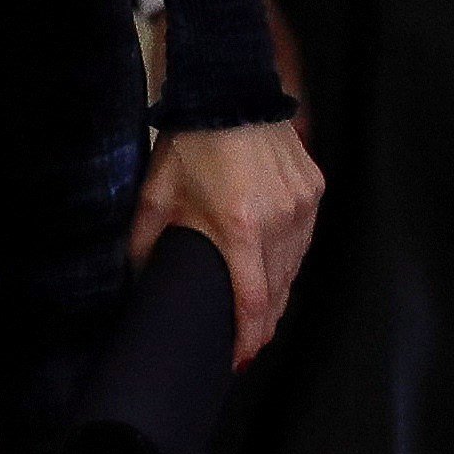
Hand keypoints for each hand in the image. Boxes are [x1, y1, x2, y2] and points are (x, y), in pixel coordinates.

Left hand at [135, 117, 325, 363]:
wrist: (230, 94)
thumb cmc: (191, 146)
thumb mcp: (156, 199)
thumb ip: (145, 246)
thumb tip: (139, 283)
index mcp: (240, 228)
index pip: (254, 299)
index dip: (249, 336)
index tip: (240, 358)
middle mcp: (280, 220)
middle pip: (280, 288)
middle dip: (265, 321)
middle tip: (248, 342)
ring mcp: (303, 204)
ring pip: (297, 264)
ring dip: (281, 292)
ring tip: (264, 313)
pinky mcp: (314, 188)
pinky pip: (305, 237)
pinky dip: (292, 257)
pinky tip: (278, 268)